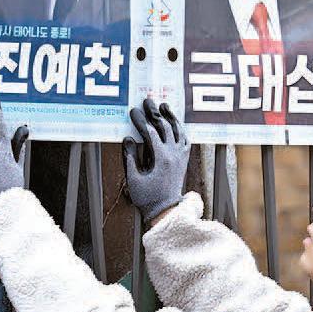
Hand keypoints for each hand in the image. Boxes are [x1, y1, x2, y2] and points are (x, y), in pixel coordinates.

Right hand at [123, 98, 190, 221]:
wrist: (166, 210)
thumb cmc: (147, 198)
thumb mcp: (133, 179)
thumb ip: (129, 158)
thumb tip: (127, 138)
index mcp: (161, 159)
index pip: (150, 132)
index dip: (141, 120)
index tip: (132, 111)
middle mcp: (174, 155)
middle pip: (165, 127)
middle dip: (155, 112)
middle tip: (147, 101)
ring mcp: (181, 156)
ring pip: (178, 130)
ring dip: (170, 117)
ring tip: (163, 105)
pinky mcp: (184, 160)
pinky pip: (185, 139)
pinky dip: (180, 128)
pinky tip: (175, 123)